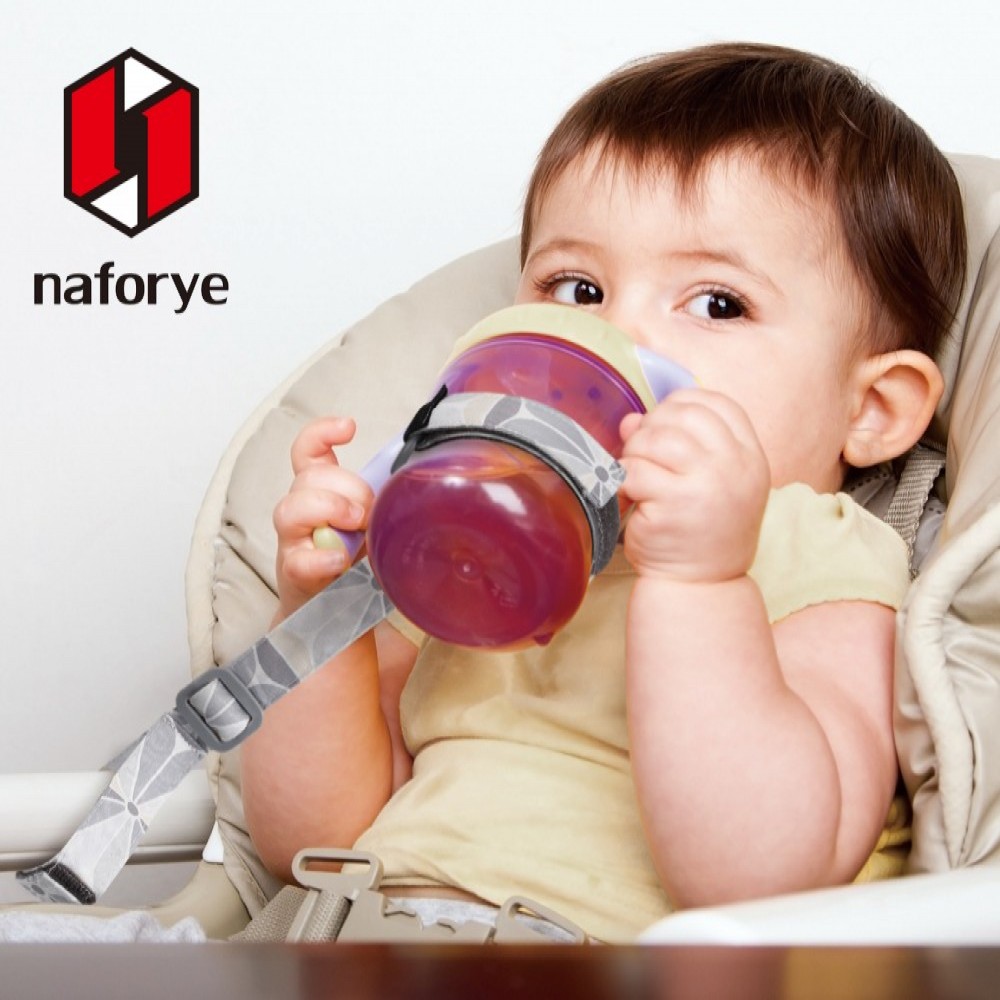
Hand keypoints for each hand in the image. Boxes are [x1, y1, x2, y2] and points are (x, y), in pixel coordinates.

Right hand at [272, 416, 374, 618]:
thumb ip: (382, 501)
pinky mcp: (296, 574)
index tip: (348, 428)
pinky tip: (341, 560)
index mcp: (319, 494)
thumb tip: (420, 479)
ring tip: (358, 527)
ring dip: (331, 510)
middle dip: (348, 486)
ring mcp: (294, 542)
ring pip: (292, 508)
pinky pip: (301, 559)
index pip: (307, 452)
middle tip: (371, 512)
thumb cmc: (353, 564)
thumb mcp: (370, 523)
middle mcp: (301, 513)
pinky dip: (323, 557)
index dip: (321, 433)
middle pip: (310, 477)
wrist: (333, 614)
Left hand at [618, 389, 770, 582]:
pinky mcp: (673, 505)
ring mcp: (706, 485)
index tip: (664, 422)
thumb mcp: (705, 481)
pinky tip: (632, 498)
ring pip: (654, 439)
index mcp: (749, 456)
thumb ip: (676, 443)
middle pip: (683, 415)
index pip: (718, 405)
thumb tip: (631, 420)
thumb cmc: (701, 530)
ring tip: (637, 476)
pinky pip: (634, 471)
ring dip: (635, 453)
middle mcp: (735, 467)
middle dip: (652, 428)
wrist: (702, 585)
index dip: (683, 404)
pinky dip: (624, 480)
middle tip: (643, 452)